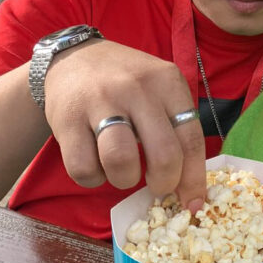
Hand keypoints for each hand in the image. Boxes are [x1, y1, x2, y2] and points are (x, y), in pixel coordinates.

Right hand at [45, 39, 205, 210]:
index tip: (193, 204)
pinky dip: (92, 178)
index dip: (194, 178)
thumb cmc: (126, 83)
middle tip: (157, 186)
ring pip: (121, 161)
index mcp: (167, 82)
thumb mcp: (159, 90)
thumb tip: (191, 191)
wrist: (73, 58)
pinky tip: (95, 163)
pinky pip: (84, 169)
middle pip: (163, 154)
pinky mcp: (68, 119)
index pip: (191, 138)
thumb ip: (177, 130)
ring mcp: (101, 101)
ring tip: (122, 171)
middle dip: (164, 183)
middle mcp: (137, 89)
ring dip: (124, 180)